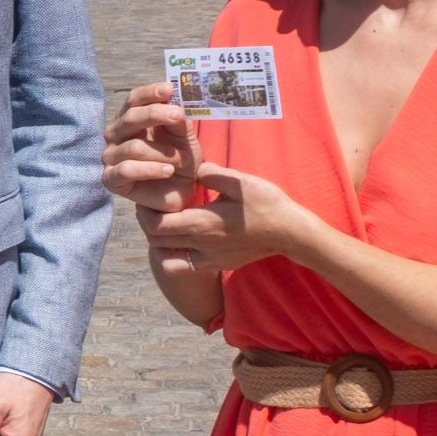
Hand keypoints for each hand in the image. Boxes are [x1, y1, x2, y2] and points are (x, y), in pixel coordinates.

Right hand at [101, 82, 205, 211]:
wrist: (179, 191)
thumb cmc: (179, 159)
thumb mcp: (184, 137)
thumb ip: (177, 121)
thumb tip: (174, 102)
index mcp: (131, 119)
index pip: (133, 100)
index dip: (149, 93)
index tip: (169, 89)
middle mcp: (116, 134)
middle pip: (129, 118)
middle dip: (155, 115)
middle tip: (178, 115)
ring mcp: (110, 157)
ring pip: (132, 147)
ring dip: (162, 152)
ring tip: (181, 159)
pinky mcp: (110, 179)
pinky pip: (127, 170)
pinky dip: (150, 169)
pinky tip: (168, 171)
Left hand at [143, 161, 319, 273]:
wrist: (291, 232)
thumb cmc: (267, 204)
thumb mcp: (240, 181)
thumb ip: (210, 173)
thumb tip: (191, 167)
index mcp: (200, 223)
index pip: (155, 223)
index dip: (145, 211)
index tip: (148, 197)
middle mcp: (199, 245)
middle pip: (155, 239)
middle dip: (147, 223)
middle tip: (151, 207)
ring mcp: (208, 258)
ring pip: (165, 256)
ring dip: (157, 241)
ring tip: (163, 223)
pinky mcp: (216, 265)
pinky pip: (182, 268)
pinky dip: (172, 257)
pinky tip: (179, 242)